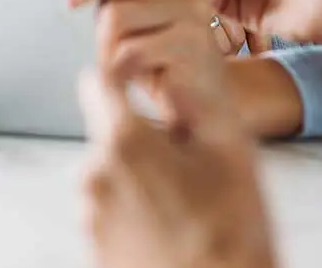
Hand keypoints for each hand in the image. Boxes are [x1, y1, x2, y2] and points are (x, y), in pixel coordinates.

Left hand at [69, 0, 228, 129]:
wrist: (203, 113)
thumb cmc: (162, 62)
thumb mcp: (133, 14)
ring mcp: (193, 8)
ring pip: (116, 12)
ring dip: (102, 46)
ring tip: (115, 64)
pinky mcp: (192, 41)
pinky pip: (128, 50)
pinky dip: (116, 70)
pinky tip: (129, 80)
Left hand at [79, 68, 277, 267]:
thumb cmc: (231, 227)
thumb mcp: (230, 149)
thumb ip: (195, 100)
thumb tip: (171, 80)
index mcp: (125, 142)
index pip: (97, 82)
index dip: (117, 72)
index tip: (135, 78)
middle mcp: (94, 175)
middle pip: (109, 131)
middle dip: (140, 136)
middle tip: (184, 163)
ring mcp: (89, 216)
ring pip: (110, 170)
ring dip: (135, 174)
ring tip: (180, 202)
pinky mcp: (93, 247)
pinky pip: (108, 207)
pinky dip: (130, 207)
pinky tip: (167, 225)